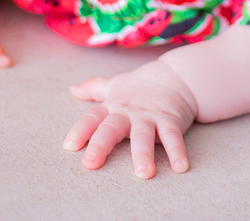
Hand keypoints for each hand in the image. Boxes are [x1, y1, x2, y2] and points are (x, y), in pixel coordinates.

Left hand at [64, 60, 198, 178]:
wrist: (175, 75)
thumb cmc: (140, 86)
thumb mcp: (115, 85)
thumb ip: (94, 89)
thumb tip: (73, 89)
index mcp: (113, 106)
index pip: (93, 118)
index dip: (81, 130)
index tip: (70, 146)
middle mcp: (129, 112)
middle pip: (112, 128)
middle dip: (101, 144)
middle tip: (91, 164)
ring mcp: (150, 116)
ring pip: (143, 135)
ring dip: (143, 154)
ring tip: (143, 174)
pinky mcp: (170, 119)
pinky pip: (173, 137)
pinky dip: (177, 152)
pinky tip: (180, 167)